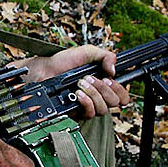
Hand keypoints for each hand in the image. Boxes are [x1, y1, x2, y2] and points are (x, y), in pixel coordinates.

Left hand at [7, 45, 129, 118]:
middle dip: (104, 88)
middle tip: (90, 78)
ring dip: (93, 94)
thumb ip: (105, 56)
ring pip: (103, 109)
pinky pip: (90, 113)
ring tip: (81, 83)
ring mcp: (88, 105)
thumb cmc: (63, 62)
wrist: (45, 71)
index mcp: (103, 84)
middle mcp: (97, 96)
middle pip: (115, 102)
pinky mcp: (77, 112)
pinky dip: (86, 102)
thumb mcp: (87, 52)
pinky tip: (77, 93)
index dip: (121, 90)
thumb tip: (114, 70)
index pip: (122, 94)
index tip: (109, 79)